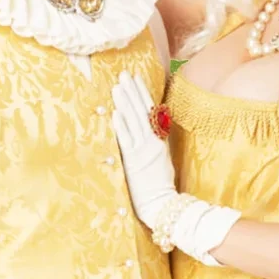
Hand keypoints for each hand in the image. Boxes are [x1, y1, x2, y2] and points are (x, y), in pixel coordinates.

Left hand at [110, 71, 177, 227]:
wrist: (162, 204)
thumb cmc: (160, 184)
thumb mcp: (162, 158)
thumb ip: (155, 141)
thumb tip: (147, 126)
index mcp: (159, 140)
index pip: (150, 111)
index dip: (142, 94)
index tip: (135, 78)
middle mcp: (152, 142)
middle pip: (141, 112)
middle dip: (132, 92)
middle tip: (123, 75)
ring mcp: (143, 151)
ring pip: (134, 122)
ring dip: (125, 103)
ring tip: (117, 87)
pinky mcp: (134, 162)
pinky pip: (127, 141)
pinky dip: (121, 126)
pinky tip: (115, 113)